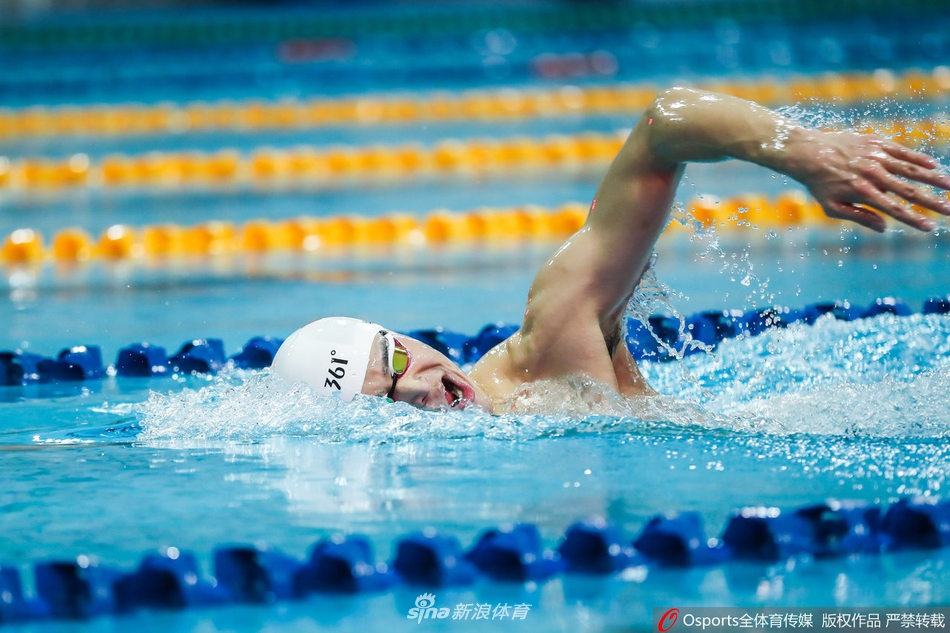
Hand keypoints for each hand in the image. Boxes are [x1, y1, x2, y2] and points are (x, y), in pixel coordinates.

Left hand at [790, 130, 949, 231]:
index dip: (914, 219)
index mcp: (863, 192)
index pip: (895, 209)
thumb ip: (859, 217)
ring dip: (933, 178)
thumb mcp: (832, 207)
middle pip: (909, 191)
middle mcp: (873, 174)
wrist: (807, 152)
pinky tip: (932, 165)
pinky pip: (902, 151)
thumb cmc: (819, 183)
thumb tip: (884, 228)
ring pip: (911, 169)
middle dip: (932, 202)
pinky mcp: (876, 143)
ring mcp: (876, 156)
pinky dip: (918, 158)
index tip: (931, 228)